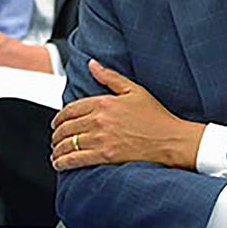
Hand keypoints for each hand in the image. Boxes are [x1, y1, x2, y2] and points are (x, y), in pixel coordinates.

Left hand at [51, 59, 203, 171]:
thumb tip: (92, 64)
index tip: (56, 123)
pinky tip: (60, 163)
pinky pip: (76, 159)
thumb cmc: (157, 117)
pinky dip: (63, 162)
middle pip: (67, 127)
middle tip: (55, 138)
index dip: (59, 117)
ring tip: (56, 152)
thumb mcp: (134, 90)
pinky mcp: (106, 156)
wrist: (171, 140)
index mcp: (105, 102)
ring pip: (68, 144)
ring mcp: (102, 139)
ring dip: (57, 149)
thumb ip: (110, 77)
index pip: (71, 109)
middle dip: (56, 134)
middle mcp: (100, 120)